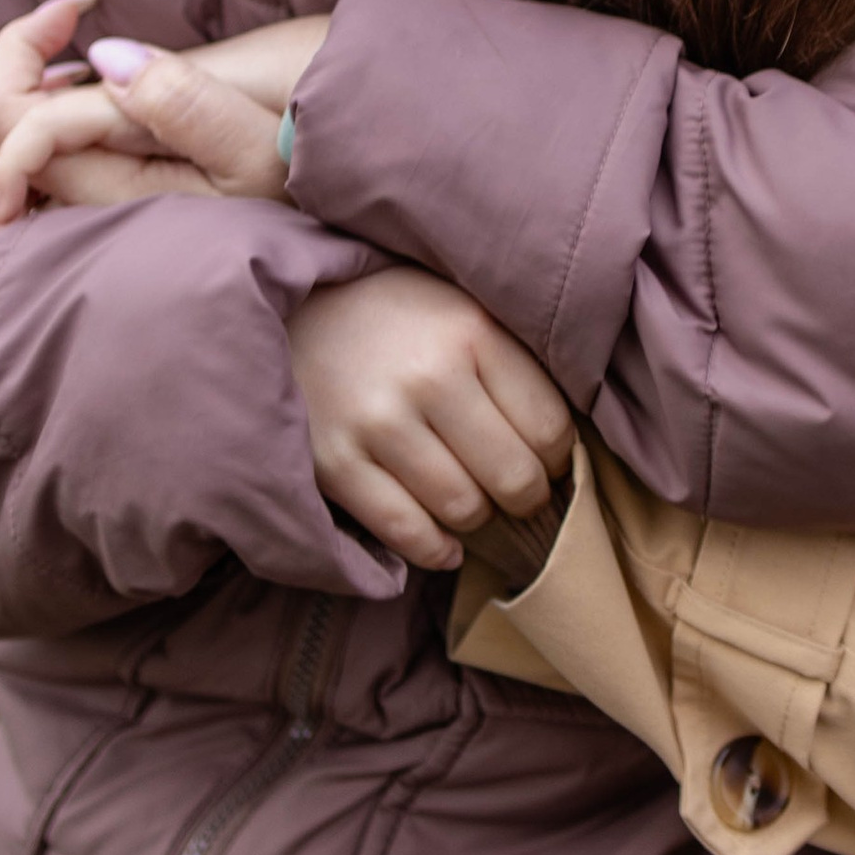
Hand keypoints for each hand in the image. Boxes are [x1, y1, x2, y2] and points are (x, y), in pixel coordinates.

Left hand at [0, 12, 330, 238]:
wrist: (320, 212)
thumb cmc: (295, 179)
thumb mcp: (254, 144)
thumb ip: (180, 102)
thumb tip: (103, 59)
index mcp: (115, 197)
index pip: (15, 134)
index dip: (20, 55)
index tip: (77, 5)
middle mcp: (85, 216)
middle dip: (1, 72)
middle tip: (58, 22)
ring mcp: (86, 214)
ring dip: (10, 98)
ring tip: (63, 56)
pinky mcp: (99, 204)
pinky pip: (27, 175)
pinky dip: (27, 126)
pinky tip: (76, 89)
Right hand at [287, 265, 574, 573]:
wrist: (291, 306)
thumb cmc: (394, 314)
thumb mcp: (461, 309)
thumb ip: (511, 363)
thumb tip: (563, 445)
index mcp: (472, 332)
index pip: (551, 428)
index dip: (557, 458)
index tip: (545, 461)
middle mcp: (428, 377)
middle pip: (514, 476)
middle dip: (525, 497)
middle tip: (516, 494)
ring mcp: (377, 422)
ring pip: (463, 508)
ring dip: (477, 518)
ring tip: (472, 502)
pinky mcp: (334, 463)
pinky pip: (405, 530)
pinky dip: (434, 548)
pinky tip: (444, 541)